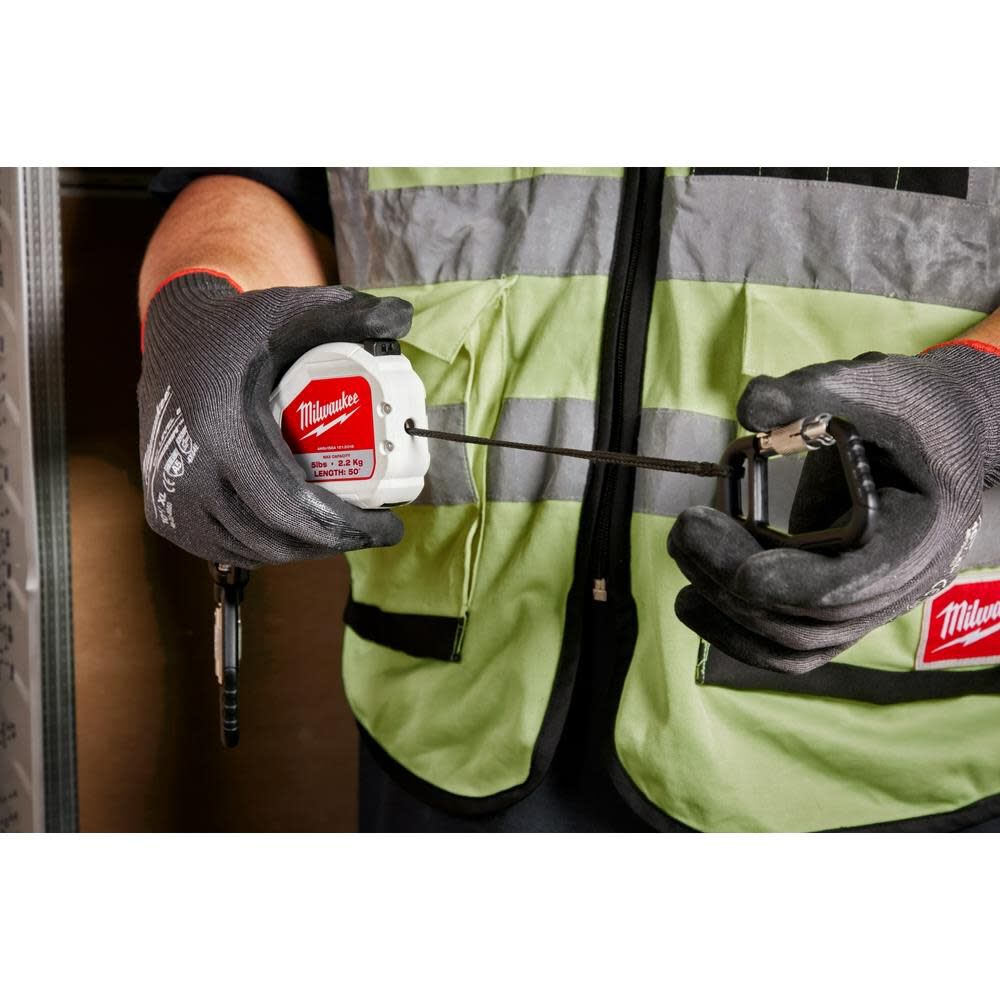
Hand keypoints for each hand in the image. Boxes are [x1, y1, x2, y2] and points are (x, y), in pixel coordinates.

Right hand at [138, 271, 411, 566]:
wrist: (170, 338)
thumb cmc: (233, 328)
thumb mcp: (287, 310)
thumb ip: (347, 311)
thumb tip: (403, 317)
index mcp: (221, 429)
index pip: (290, 506)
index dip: (345, 528)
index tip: (389, 526)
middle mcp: (188, 472)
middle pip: (275, 537)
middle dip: (333, 542)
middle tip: (372, 530)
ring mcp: (171, 498)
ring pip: (251, 550)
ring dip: (303, 549)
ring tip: (342, 531)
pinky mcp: (163, 513)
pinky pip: (224, 550)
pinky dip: (266, 549)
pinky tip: (299, 535)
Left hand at [667, 345, 999, 672]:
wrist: (935, 439)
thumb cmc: (911, 413)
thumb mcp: (875, 388)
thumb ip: (814, 394)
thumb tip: (753, 407)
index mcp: (920, 535)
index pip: (853, 585)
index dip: (793, 584)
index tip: (741, 569)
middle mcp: (897, 584)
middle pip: (809, 621)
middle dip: (735, 580)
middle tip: (687, 527)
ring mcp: (863, 603)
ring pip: (790, 644)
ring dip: (725, 606)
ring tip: (684, 547)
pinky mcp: (830, 605)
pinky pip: (782, 645)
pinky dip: (732, 630)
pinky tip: (691, 598)